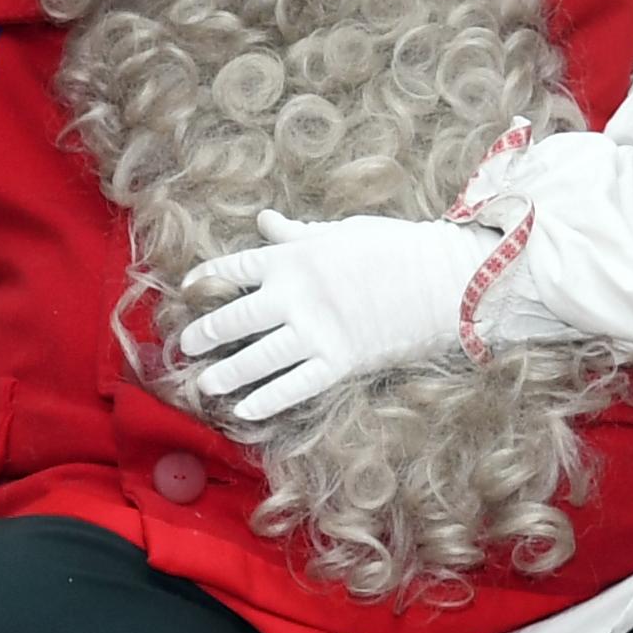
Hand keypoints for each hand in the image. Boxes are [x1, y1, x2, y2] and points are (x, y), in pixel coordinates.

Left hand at [175, 209, 495, 420]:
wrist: (445, 279)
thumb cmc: (396, 248)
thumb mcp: (343, 232)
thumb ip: (298, 234)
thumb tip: (264, 221)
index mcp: (294, 258)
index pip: (237, 267)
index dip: (208, 278)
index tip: (187, 289)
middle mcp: (297, 295)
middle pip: (238, 316)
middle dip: (208, 333)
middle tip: (187, 345)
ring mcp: (317, 331)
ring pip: (259, 357)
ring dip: (227, 373)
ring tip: (203, 385)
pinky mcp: (340, 361)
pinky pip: (296, 386)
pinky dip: (268, 400)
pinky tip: (245, 411)